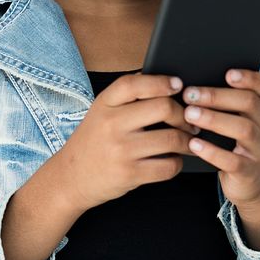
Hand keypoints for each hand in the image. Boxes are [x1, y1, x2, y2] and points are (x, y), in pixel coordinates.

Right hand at [53, 73, 201, 211]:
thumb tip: (165, 84)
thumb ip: (126, 98)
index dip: (161, 81)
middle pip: (163, 108)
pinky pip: (168, 166)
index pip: (135, 84)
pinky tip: (173, 159)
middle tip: (188, 121)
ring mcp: (121, 150)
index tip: (178, 85)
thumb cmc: (93, 142)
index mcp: (104, 104)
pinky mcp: (130, 174)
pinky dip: (177, 162)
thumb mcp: (101, 112)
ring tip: (187, 141)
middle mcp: (112, 124)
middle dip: (183, 114)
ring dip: (186, 141)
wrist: (70, 178)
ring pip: (171, 139)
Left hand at [181, 68, 259, 210]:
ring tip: (189, 114)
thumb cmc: (239, 142)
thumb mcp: (240, 120)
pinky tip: (194, 143)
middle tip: (190, 94)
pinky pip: (232, 160)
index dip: (251, 77)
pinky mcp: (248, 171)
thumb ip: (226, 102)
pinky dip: (212, 151)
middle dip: (217, 96)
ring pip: (243, 129)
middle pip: (249, 103)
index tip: (228, 73)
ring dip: (214, 119)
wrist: (255, 183)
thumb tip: (193, 85)